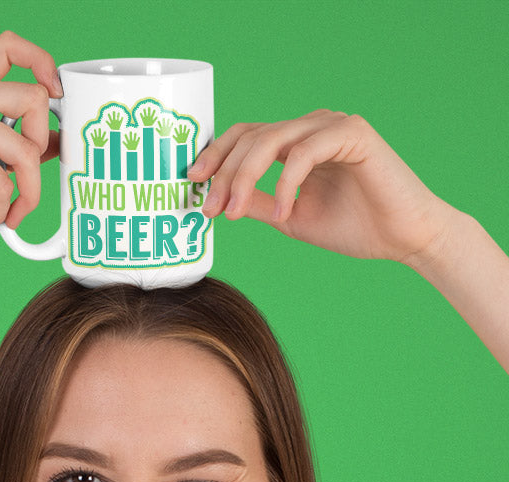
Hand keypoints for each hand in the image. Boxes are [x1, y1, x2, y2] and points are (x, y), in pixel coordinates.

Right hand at [0, 30, 61, 243]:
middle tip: (26, 179)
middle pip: (35, 99)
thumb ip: (9, 146)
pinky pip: (3, 182)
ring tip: (7, 213)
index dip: (43, 64)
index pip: (10, 48)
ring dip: (28, 194)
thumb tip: (55, 143)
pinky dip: (0, 209)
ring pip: (27, 150)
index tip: (55, 97)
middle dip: (43, 149)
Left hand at [188, 110, 455, 266]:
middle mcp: (310, 127)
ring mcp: (332, 126)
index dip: (215, 156)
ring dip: (244, 177)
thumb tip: (217, 201)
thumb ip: (255, 203)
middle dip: (223, 174)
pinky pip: (305, 152)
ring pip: (271, 139)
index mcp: (295, 143)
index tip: (192, 185)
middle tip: (209, 209)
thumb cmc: (353, 226)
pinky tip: (281, 212)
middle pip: (250, 136)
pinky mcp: (354, 133)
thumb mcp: (287, 216)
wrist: (403, 239)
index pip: (244, 137)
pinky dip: (286, 183)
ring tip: (231, 213)